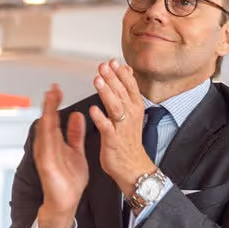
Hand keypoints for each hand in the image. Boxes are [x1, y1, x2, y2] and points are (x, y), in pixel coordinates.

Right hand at [33, 84, 88, 227]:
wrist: (66, 201)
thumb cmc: (69, 179)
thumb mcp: (76, 151)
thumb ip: (75, 134)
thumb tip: (78, 116)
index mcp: (56, 143)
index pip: (54, 119)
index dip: (55, 104)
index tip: (57, 89)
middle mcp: (48, 147)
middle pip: (47, 122)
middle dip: (49, 105)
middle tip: (52, 89)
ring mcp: (45, 156)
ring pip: (44, 132)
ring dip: (46, 116)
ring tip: (48, 102)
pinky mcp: (46, 166)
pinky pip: (46, 148)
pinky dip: (46, 136)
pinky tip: (47, 126)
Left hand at [86, 59, 155, 195]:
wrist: (133, 166)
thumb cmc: (129, 139)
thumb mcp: (133, 112)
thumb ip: (128, 91)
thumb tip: (127, 70)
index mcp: (135, 107)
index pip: (130, 85)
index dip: (122, 73)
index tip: (113, 61)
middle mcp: (131, 115)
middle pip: (121, 92)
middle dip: (112, 78)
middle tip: (103, 66)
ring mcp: (122, 127)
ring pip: (115, 106)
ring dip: (106, 92)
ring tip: (97, 80)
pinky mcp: (113, 139)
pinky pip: (106, 127)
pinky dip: (100, 118)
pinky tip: (93, 109)